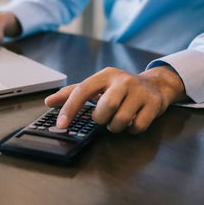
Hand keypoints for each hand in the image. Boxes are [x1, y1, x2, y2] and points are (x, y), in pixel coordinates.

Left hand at [45, 66, 186, 133]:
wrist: (154, 85)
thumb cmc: (118, 88)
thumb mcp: (96, 86)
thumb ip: (72, 93)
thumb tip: (49, 101)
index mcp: (105, 75)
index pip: (82, 90)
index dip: (70, 108)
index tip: (61, 125)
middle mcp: (123, 80)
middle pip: (105, 107)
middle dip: (101, 119)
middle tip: (103, 117)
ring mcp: (140, 92)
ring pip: (121, 120)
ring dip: (115, 126)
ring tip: (117, 119)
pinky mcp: (153, 104)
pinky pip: (137, 126)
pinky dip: (131, 129)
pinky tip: (131, 121)